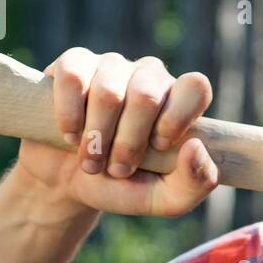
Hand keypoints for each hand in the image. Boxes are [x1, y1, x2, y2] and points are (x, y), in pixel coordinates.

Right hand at [15, 48, 218, 216]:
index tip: (158, 146)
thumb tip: (195, 147)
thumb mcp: (164, 199)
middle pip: (146, 96)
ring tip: (91, 160)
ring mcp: (112, 66)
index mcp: (178, 101)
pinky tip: (69, 134)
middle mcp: (149, 76)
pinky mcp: (74, 64)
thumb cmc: (122, 185)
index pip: (195, 87)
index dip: (177, 117)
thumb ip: (195, 182)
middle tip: (116, 169)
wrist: (67, 182)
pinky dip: (69, 115)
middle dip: (128, 142)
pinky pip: (73, 78)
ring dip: (95, 137)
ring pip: (108, 92)